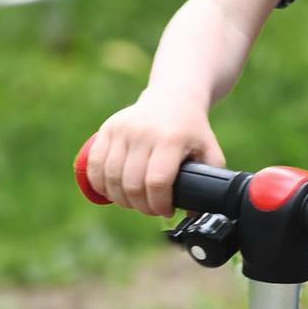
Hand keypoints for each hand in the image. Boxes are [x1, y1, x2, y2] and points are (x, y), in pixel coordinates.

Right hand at [81, 98, 216, 216]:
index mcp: (171, 139)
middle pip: (133, 184)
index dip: (159, 204)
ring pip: (112, 177)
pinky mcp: (108, 128)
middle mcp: (144, 133)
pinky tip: (110, 191)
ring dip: (121, 198)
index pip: (157, 182)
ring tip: (133, 202)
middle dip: (141, 206)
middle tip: (151, 208)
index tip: (166, 210)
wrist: (173, 97)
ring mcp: (123, 129)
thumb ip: (212, 179)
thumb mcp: (210, 150)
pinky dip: (99, 183)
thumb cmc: (192, 130)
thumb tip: (195, 211)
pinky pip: (95, 163)